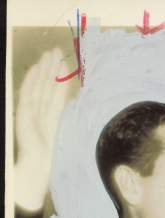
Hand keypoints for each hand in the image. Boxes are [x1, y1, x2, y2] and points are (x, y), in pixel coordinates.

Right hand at [14, 48, 70, 210]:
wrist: (38, 166)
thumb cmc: (54, 158)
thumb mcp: (68, 139)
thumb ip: (73, 125)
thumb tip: (88, 114)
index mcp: (49, 119)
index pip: (54, 94)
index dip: (58, 80)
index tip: (65, 66)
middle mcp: (38, 112)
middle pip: (45, 86)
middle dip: (50, 69)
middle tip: (57, 51)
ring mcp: (29, 111)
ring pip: (37, 85)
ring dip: (43, 70)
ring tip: (50, 54)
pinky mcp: (23, 112)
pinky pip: (29, 92)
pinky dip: (33, 80)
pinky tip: (39, 69)